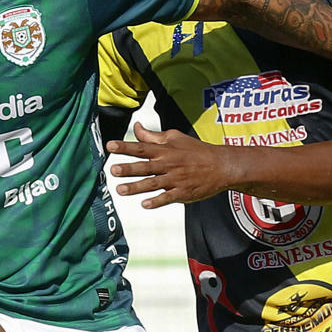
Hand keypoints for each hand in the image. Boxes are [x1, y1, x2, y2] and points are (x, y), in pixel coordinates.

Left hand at [106, 123, 232, 207]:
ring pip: (152, 184)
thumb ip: (153, 136)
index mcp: (165, 151)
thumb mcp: (176, 138)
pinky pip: (168, 197)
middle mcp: (168, 165)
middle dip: (128, 168)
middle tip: (113, 170)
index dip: (125, 146)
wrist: (221, 166)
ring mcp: (175, 179)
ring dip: (136, 187)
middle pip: (145, 166)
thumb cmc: (196, 151)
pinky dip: (157, 201)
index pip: (141, 147)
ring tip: (120, 190)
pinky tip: (145, 204)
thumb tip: (136, 127)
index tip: (110, 146)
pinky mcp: (183, 193)